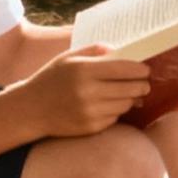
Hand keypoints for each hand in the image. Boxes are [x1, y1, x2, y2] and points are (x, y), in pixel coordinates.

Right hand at [16, 47, 149, 136]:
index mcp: (83, 70)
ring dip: (131, 98)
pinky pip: (115, 117)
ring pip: (125, 104)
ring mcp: (90, 112)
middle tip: (144, 82)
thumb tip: (119, 50)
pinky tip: (112, 104)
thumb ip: (94, 50)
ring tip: (131, 93)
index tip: (146, 69)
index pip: (122, 69)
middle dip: (141, 85)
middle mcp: (88, 92)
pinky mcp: (91, 127)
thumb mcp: (68, 57)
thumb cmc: (52, 78)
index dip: (139, 69)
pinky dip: (117, 110)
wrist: (32, 109)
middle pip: (129, 88)